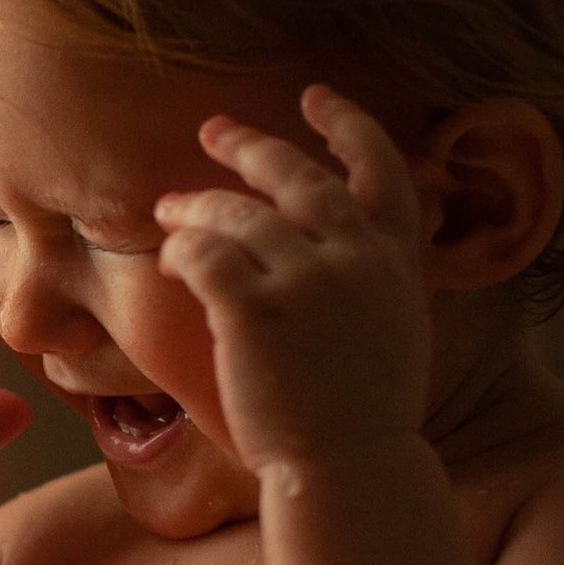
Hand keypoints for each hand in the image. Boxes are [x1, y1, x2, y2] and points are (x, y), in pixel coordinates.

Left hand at [153, 88, 432, 472]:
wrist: (348, 467)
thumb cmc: (360, 416)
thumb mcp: (394, 331)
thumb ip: (373, 280)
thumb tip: (342, 250)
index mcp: (396, 262)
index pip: (382, 169)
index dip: (347, 125)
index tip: (315, 97)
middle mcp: (357, 259)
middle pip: (299, 177)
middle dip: (251, 147)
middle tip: (212, 131)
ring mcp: (309, 282)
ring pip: (240, 214)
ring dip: (197, 204)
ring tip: (166, 209)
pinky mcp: (256, 311)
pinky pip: (206, 254)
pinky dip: (182, 250)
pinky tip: (167, 261)